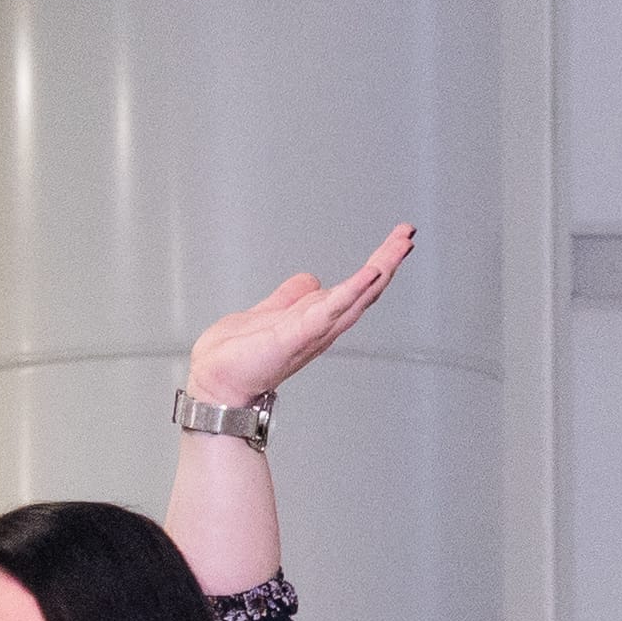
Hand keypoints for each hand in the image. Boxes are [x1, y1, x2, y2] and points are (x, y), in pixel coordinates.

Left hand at [189, 225, 412, 407]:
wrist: (214, 385)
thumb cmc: (235, 359)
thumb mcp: (269, 313)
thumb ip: (290, 297)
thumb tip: (311, 280)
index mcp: (315, 319)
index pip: (355, 288)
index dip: (377, 264)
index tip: (396, 239)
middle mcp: (320, 328)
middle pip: (364, 291)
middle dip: (388, 261)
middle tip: (407, 235)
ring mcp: (311, 332)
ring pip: (355, 297)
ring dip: (380, 270)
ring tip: (399, 247)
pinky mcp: (296, 336)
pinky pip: (330, 310)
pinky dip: (352, 292)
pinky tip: (370, 274)